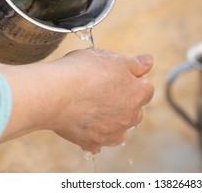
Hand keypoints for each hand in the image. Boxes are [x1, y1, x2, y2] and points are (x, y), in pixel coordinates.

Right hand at [0, 49, 154, 153]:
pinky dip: (95, 132)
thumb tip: (149, 61)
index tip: (118, 75)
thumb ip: (134, 63)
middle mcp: (128, 117)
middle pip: (135, 110)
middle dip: (125, 101)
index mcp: (137, 95)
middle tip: (103, 89)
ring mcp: (111, 133)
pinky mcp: (92, 142)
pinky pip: (99, 140)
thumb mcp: (111, 58)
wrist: (53, 93)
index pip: (146, 88)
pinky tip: (84, 120)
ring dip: (112, 119)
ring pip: (119, 127)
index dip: (133, 79)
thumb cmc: (82, 72)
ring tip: (93, 105)